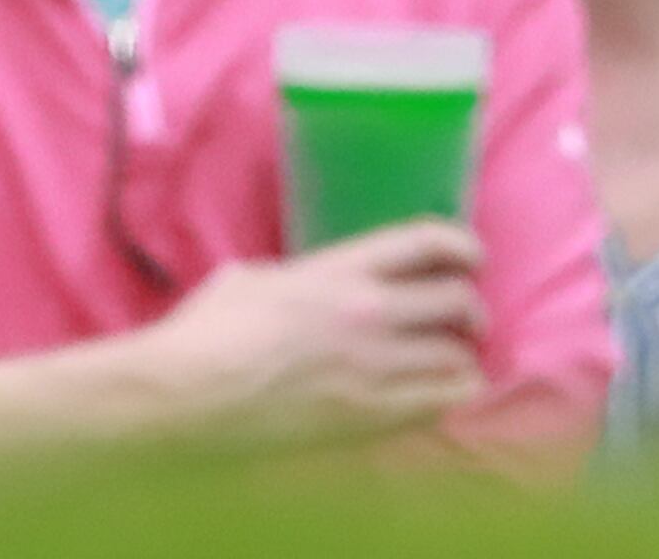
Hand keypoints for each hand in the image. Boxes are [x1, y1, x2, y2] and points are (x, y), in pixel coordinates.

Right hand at [132, 220, 489, 452]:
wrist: (188, 393)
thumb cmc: (205, 331)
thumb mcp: (249, 278)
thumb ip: (300, 277)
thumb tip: (310, 286)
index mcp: (335, 272)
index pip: (424, 241)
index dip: (461, 244)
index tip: (471, 256)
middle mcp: (367, 314)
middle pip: (459, 300)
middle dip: (468, 307)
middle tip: (460, 318)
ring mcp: (375, 368)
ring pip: (460, 356)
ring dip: (458, 355)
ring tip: (444, 361)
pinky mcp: (375, 416)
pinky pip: (446, 402)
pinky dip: (450, 394)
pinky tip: (433, 392)